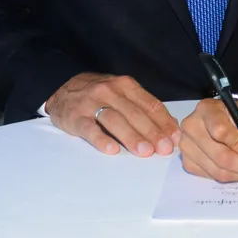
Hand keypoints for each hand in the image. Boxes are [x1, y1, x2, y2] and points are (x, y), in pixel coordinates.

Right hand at [46, 72, 178, 156]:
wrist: (61, 87)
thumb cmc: (99, 94)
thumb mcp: (121, 92)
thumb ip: (143, 107)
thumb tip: (170, 126)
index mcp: (125, 85)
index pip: (150, 104)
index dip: (164, 122)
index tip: (175, 138)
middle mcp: (110, 91)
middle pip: (135, 113)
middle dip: (152, 132)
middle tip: (164, 149)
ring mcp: (91, 103)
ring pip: (115, 120)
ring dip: (132, 136)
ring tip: (145, 152)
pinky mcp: (75, 117)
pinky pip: (89, 128)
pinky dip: (101, 139)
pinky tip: (111, 150)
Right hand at [179, 98, 237, 182]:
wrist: (231, 122)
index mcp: (207, 108)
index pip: (220, 130)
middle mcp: (191, 125)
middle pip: (219, 154)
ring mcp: (186, 145)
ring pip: (216, 169)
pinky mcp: (187, 161)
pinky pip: (211, 176)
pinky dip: (229, 177)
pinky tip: (237, 169)